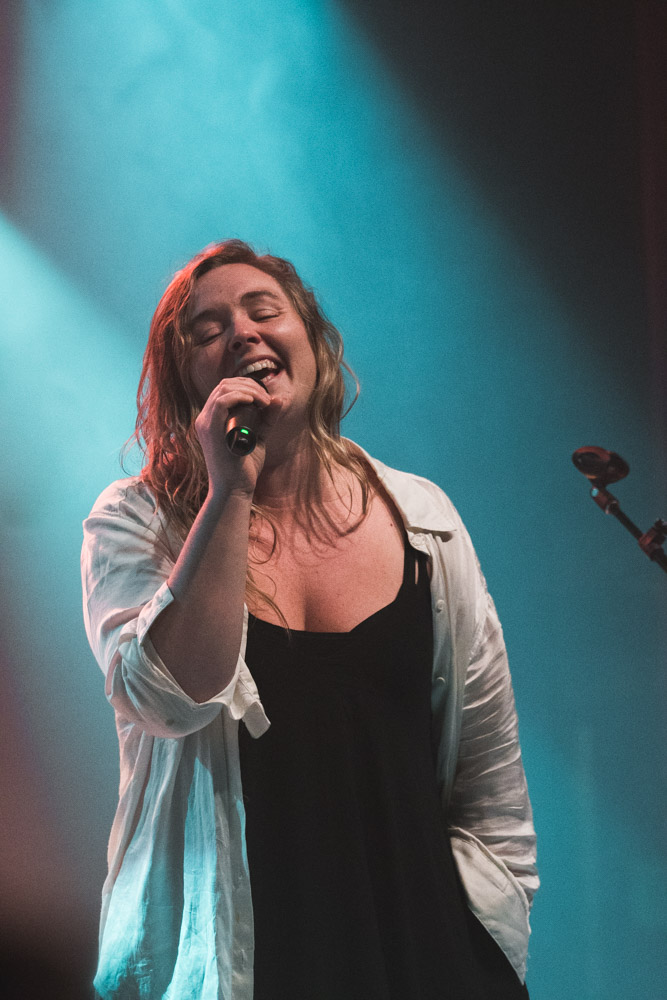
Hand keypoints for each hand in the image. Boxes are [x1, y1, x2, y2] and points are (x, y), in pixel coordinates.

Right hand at [194, 376, 283, 497]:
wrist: (234, 490)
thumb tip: (279, 399)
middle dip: (249, 385)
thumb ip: (266, 419)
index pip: (225, 389)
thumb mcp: (258, 437)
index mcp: (212, 419)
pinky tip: (254, 401)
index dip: (247, 386)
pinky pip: (221, 401)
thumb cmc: (244, 467)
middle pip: (224, 385)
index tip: (265, 398)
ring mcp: (205, 423)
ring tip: (264, 401)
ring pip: (223, 389)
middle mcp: (204, 418)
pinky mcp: (210, 429)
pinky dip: (239, 396)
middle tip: (267, 399)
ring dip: (248, 389)